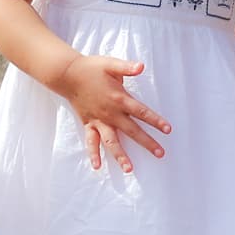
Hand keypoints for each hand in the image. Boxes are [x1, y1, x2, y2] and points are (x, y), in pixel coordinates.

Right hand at [55, 54, 169, 172]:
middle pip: (132, 131)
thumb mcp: (111, 64)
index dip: (155, 121)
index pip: (141, 112)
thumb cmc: (91, 68)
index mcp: (119, 99)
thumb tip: (141, 66)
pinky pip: (91, 141)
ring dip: (120, 156)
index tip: (167, 130)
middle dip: (147, 143)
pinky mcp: (88, 124)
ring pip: (111, 141)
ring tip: (129, 169)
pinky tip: (97, 166)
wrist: (67, 75)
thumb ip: (127, 67)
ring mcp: (99, 121)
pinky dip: (93, 154)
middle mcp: (110, 113)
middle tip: (160, 154)